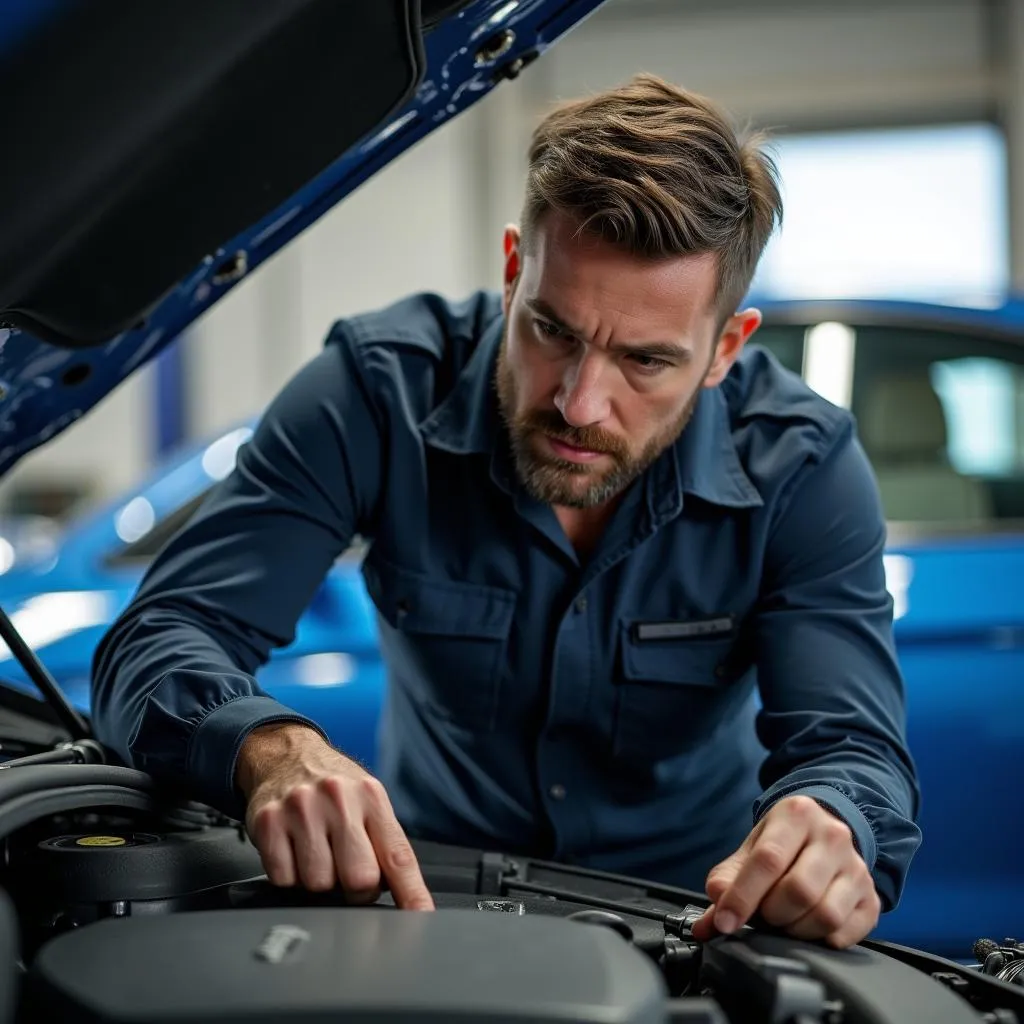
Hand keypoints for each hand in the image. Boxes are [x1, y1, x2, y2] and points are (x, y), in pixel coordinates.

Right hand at [235, 722, 433, 910]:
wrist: (286, 755)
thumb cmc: (334, 787)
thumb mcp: (368, 801)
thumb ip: (385, 844)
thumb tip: (406, 897)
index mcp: (372, 797)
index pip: (398, 856)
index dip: (412, 894)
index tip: (420, 918)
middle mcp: (339, 799)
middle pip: (359, 879)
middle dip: (356, 890)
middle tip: (347, 872)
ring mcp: (302, 809)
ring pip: (319, 884)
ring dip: (320, 882)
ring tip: (319, 854)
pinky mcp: (269, 822)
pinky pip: (284, 879)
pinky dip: (290, 876)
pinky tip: (294, 852)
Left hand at [691, 795, 879, 948]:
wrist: (824, 830)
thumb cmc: (782, 843)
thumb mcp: (750, 849)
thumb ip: (726, 881)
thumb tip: (710, 921)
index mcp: (796, 814)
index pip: (768, 860)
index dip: (742, 897)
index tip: (725, 922)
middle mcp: (833, 836)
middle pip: (798, 891)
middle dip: (771, 914)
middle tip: (762, 915)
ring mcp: (856, 867)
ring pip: (825, 915)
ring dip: (795, 930)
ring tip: (783, 921)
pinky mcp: (871, 897)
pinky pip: (846, 934)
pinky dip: (820, 941)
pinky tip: (807, 927)